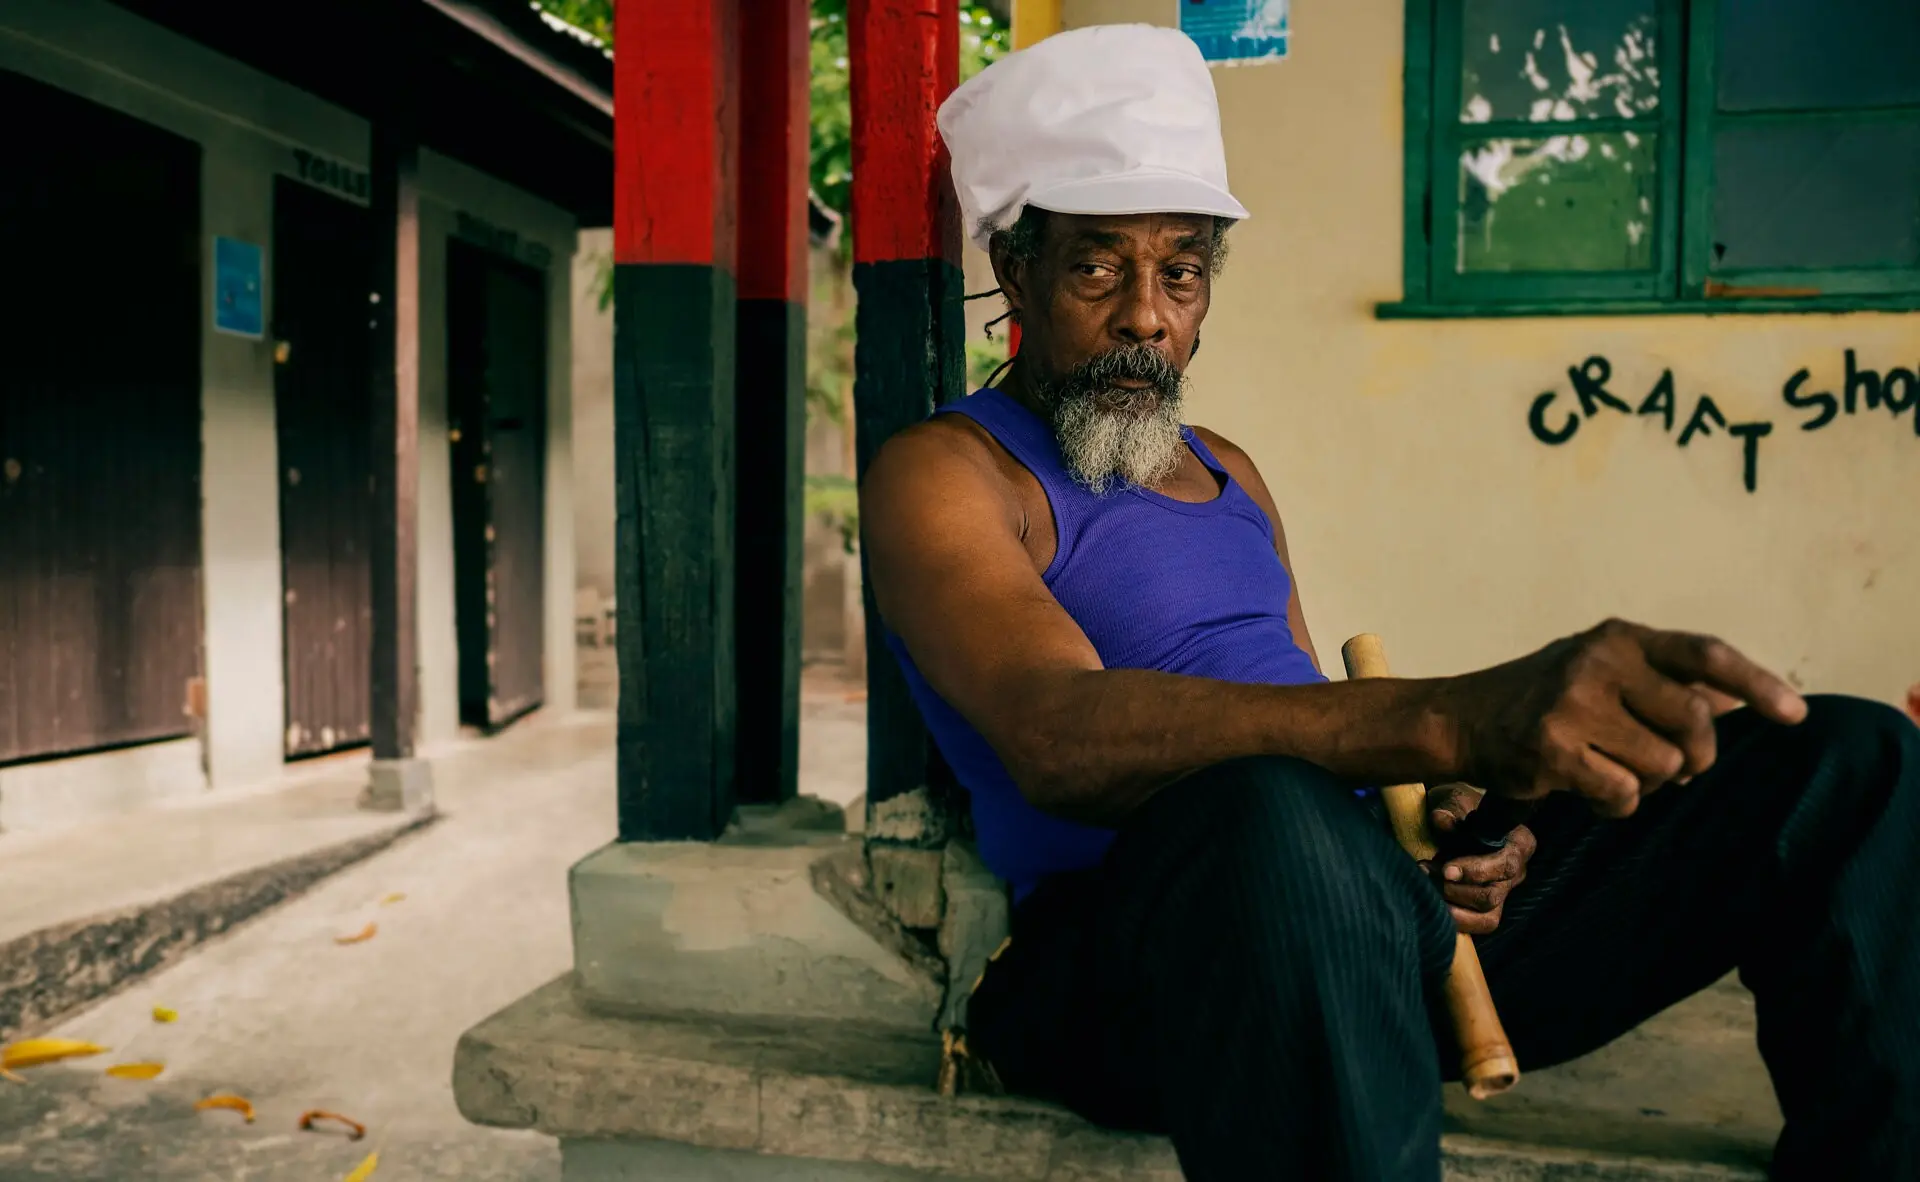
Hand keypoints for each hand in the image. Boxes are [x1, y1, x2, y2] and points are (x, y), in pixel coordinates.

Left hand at [1420, 784, 1534, 935]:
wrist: (1453, 817)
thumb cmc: (1459, 807)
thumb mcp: (1455, 800)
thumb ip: (1451, 810)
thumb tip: (1439, 819)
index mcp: (1518, 843)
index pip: (1505, 864)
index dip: (1476, 871)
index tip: (1446, 870)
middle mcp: (1516, 873)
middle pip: (1492, 895)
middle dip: (1453, 889)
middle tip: (1423, 871)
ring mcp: (1503, 893)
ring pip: (1487, 917)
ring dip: (1451, 907)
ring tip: (1425, 887)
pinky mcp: (1486, 910)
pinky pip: (1477, 926)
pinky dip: (1453, 919)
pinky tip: (1431, 905)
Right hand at [1443, 619, 1806, 818]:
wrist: (1461, 716)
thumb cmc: (1546, 698)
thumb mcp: (1604, 671)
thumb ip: (1665, 683)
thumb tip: (1738, 705)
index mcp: (1620, 637)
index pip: (1705, 654)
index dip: (1757, 684)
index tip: (1796, 716)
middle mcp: (1598, 661)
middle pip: (1695, 723)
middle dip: (1695, 756)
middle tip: (1675, 767)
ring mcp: (1573, 704)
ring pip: (1662, 767)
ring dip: (1646, 783)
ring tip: (1610, 769)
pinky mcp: (1552, 749)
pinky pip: (1623, 795)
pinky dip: (1616, 804)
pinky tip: (1588, 788)